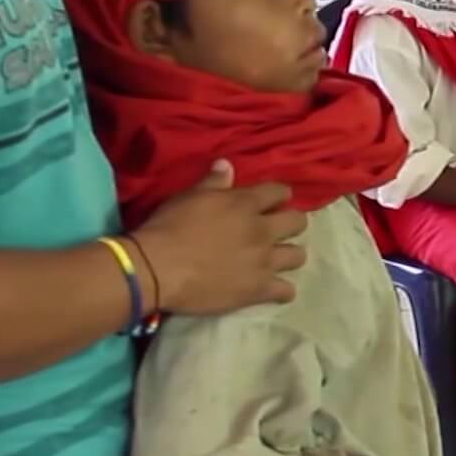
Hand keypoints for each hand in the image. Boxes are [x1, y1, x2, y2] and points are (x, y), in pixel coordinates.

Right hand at [131, 161, 306, 314]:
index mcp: (245, 204)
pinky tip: (273, 289)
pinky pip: (287, 291)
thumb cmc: (168, 227)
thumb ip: (212, 182)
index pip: (280, 191)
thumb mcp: (188, 197)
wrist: (157, 268)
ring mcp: (264, 261)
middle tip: (278, 230)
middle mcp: (262, 231)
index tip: (276, 201)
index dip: (280, 195)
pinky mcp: (259, 289)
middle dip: (292, 224)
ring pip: (298, 256)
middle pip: (298, 223)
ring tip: (277, 259)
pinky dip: (282, 291)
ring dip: (289, 256)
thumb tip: (227, 164)